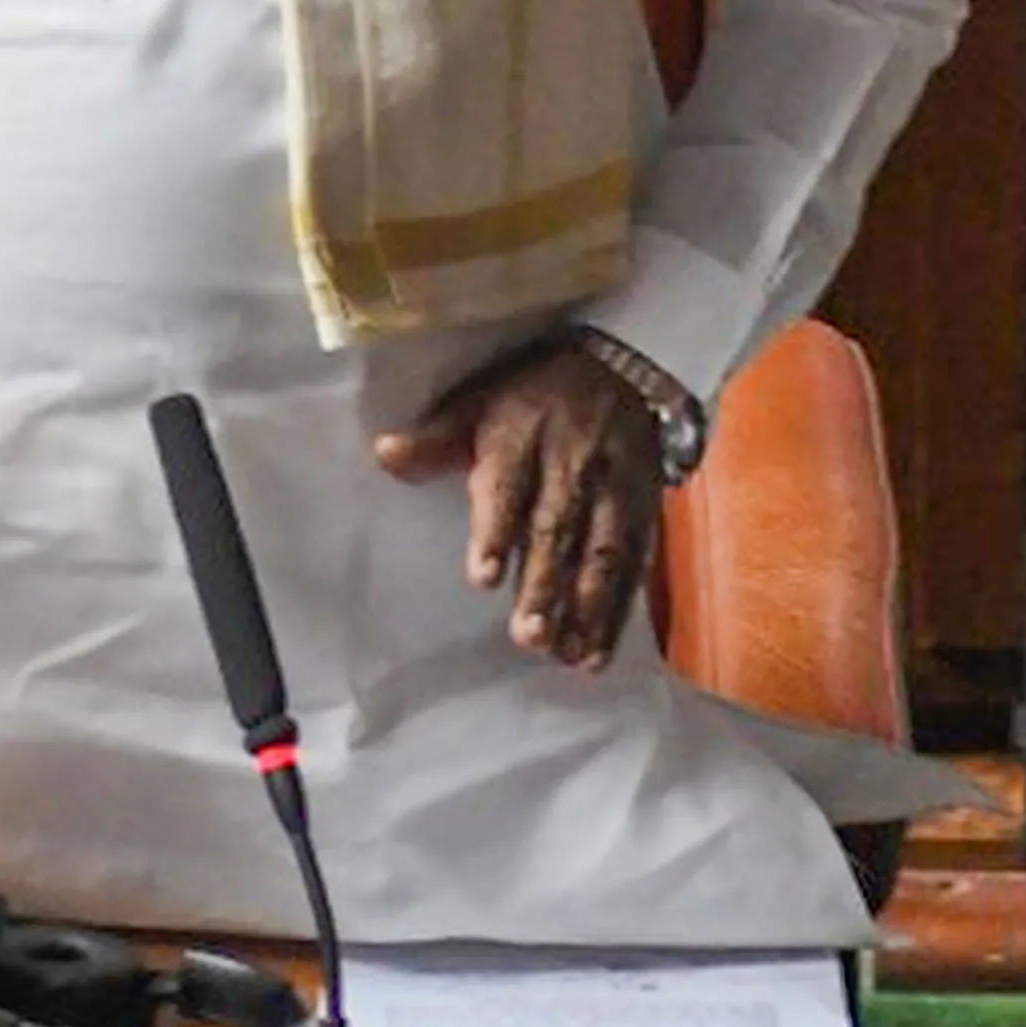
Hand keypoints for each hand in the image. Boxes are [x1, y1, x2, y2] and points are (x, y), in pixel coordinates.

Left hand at [371, 337, 668, 670]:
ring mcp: (613, 493)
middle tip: (529, 637)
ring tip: (566, 655)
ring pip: (602, 555)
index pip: (508, 488)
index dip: (495, 533)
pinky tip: (597, 652)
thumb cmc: (530, 397)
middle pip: (558, 531)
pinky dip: (618, 612)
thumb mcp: (477, 403)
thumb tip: (383, 455)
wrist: (622, 370)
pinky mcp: (642, 514)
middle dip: (545, 587)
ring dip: (586, 609)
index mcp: (521, 438)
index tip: (484, 579)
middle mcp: (571, 468)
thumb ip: (435, 440)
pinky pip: (633, 567)